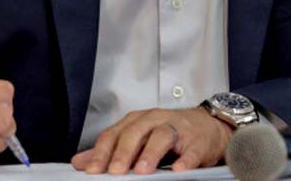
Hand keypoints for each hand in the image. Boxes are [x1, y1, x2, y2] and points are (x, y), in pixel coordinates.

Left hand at [71, 107, 232, 174]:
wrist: (209, 126)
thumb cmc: (171, 132)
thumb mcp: (139, 136)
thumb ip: (111, 149)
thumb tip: (81, 161)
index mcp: (138, 120)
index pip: (115, 134)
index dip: (102, 151)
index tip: (92, 169)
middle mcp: (156, 120)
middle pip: (136, 131)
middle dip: (123, 151)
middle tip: (114, 170)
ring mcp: (178, 128)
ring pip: (162, 135)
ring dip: (151, 153)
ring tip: (141, 170)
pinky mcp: (197, 141)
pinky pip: (191, 150)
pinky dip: (185, 160)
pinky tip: (178, 170)